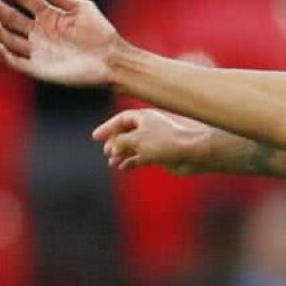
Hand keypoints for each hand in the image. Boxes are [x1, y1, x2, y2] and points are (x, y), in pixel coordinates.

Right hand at [0, 0, 118, 86]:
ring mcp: (38, 50)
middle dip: (2, 11)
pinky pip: (16, 62)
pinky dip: (5, 56)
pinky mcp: (38, 68)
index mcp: (50, 15)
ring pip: (11, 40)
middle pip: (15, 19)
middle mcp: (40, 31)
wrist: (111, 59)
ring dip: (1, 33)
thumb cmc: (100, 32)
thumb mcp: (82, 8)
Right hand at [92, 108, 212, 173]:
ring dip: (121, 153)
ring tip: (112, 162)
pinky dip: (131, 162)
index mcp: (144, 117)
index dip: (108, 127)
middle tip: (106, 151)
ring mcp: (154, 141)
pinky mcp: (159, 154)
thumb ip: (120, 142)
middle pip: (126, 132)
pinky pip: (140, 157)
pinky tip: (123, 168)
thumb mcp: (136, 140)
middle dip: (114, 142)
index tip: (95, 137)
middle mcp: (149, 127)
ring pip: (132, 146)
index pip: (121, 119)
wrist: (190, 154)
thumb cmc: (164, 143)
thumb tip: (112, 148)